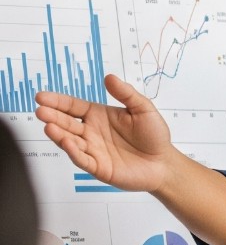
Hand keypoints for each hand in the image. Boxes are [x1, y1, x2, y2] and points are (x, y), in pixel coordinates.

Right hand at [35, 74, 175, 191]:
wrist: (164, 163)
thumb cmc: (154, 135)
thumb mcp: (143, 109)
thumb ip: (126, 94)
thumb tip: (110, 77)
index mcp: (98, 115)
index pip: (72, 106)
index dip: (57, 101)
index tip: (41, 97)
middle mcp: (91, 132)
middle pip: (66, 122)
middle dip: (53, 117)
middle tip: (41, 111)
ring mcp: (93, 150)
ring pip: (70, 141)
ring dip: (58, 134)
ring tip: (49, 126)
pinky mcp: (98, 167)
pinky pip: (82, 159)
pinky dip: (73, 152)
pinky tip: (67, 142)